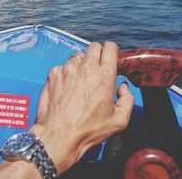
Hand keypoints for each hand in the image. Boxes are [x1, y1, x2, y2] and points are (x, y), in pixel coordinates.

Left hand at [30, 42, 133, 173]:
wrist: (59, 135)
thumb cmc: (87, 130)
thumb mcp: (119, 120)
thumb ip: (127, 99)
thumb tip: (123, 87)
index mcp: (104, 76)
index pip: (110, 47)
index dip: (111, 51)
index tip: (110, 58)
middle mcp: (86, 68)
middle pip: (94, 47)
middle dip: (97, 55)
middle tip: (96, 70)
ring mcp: (68, 69)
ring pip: (77, 57)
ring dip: (80, 65)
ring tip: (79, 83)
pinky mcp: (53, 73)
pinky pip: (62, 67)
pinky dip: (65, 74)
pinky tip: (66, 89)